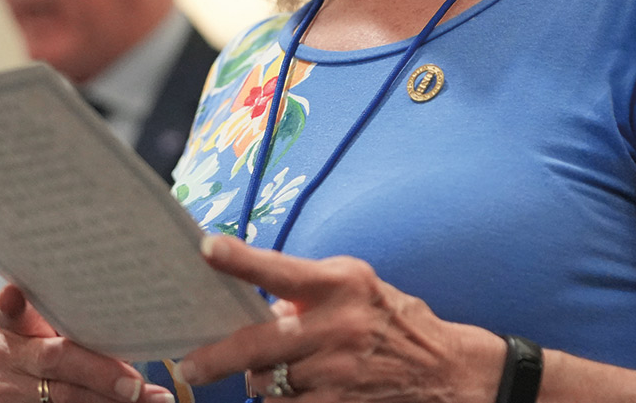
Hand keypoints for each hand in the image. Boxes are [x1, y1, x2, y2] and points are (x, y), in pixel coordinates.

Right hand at [0, 285, 175, 402]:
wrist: (35, 368)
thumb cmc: (59, 329)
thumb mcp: (58, 315)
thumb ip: (74, 309)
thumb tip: (126, 298)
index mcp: (12, 319)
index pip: (8, 306)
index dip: (11, 302)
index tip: (15, 293)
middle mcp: (5, 353)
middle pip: (54, 359)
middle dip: (101, 373)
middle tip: (137, 383)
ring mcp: (11, 388)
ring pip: (63, 396)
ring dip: (110, 398)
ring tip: (152, 398)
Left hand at [174, 235, 503, 401]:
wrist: (445, 369)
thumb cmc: (387, 315)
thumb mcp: (353, 283)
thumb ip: (305, 289)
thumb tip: (257, 306)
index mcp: (338, 283)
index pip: (278, 268)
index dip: (240, 259)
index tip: (206, 247)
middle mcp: (336, 327)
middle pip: (260, 345)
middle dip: (218, 356)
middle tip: (190, 363)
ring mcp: (338, 374)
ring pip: (269, 385)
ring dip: (259, 380)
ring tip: (267, 371)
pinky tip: (286, 392)